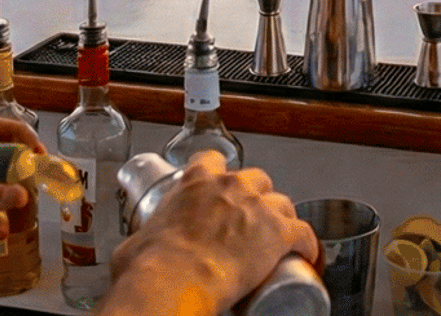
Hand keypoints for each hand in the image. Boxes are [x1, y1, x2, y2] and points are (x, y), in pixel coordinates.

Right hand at [110, 153, 317, 309]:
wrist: (175, 280)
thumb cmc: (151, 264)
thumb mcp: (137, 241)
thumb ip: (141, 238)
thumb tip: (133, 253)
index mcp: (195, 181)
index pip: (212, 160)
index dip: (218, 175)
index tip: (217, 189)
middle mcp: (231, 186)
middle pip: (256, 179)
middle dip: (255, 196)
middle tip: (247, 220)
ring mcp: (258, 207)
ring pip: (282, 202)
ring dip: (280, 218)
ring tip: (277, 238)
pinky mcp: (279, 232)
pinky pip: (304, 233)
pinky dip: (306, 244)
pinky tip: (305, 254)